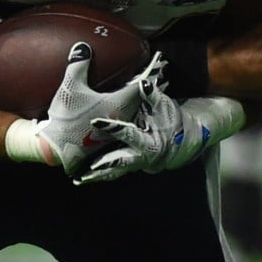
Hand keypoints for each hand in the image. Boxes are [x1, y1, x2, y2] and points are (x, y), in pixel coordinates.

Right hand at [5, 43, 161, 174]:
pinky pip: (125, 118)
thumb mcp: (70, 87)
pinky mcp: (109, 136)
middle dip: (145, 84)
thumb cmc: (67, 118)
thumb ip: (78, 65)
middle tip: (151, 72)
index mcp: (119, 103)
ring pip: (134, 109)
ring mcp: (117, 128)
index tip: (158, 62)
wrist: (59, 150)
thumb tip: (83, 47)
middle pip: (140, 97)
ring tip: (138, 87)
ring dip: (137, 98)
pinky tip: (120, 105)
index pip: (140, 84)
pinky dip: (127, 108)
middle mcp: (123, 117)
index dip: (149, 71)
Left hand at [76, 74, 243, 184]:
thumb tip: (144, 82)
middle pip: (120, 162)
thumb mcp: (165, 107)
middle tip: (84, 170)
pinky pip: (113, 172)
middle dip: (102, 166)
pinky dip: (99, 175)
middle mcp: (142, 157)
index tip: (96, 122)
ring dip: (97, 176)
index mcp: (150, 141)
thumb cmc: (173, 120)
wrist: (183, 140)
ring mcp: (135, 164)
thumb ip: (153, 97)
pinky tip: (81, 177)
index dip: (114, 128)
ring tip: (78, 179)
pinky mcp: (130, 166)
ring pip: (114, 172)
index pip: (129, 134)